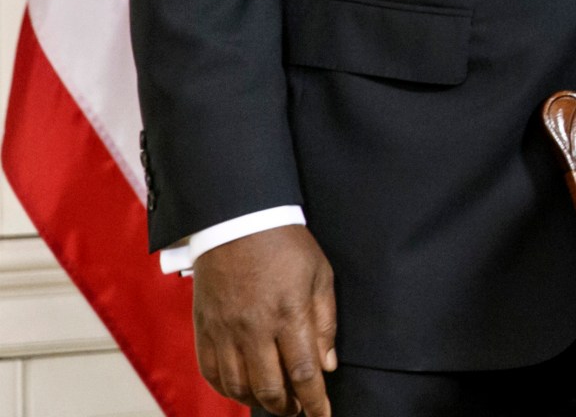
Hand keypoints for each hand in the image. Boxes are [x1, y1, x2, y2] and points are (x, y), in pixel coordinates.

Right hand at [190, 224, 336, 415]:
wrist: (236, 222)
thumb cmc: (285, 245)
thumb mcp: (320, 276)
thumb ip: (325, 323)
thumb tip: (328, 365)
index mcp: (288, 314)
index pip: (303, 373)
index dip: (315, 401)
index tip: (323, 416)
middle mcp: (254, 329)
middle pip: (270, 388)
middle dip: (288, 408)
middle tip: (300, 410)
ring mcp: (225, 331)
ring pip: (238, 386)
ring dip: (259, 402)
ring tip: (276, 402)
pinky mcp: (205, 329)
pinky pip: (212, 373)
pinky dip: (228, 389)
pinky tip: (243, 389)